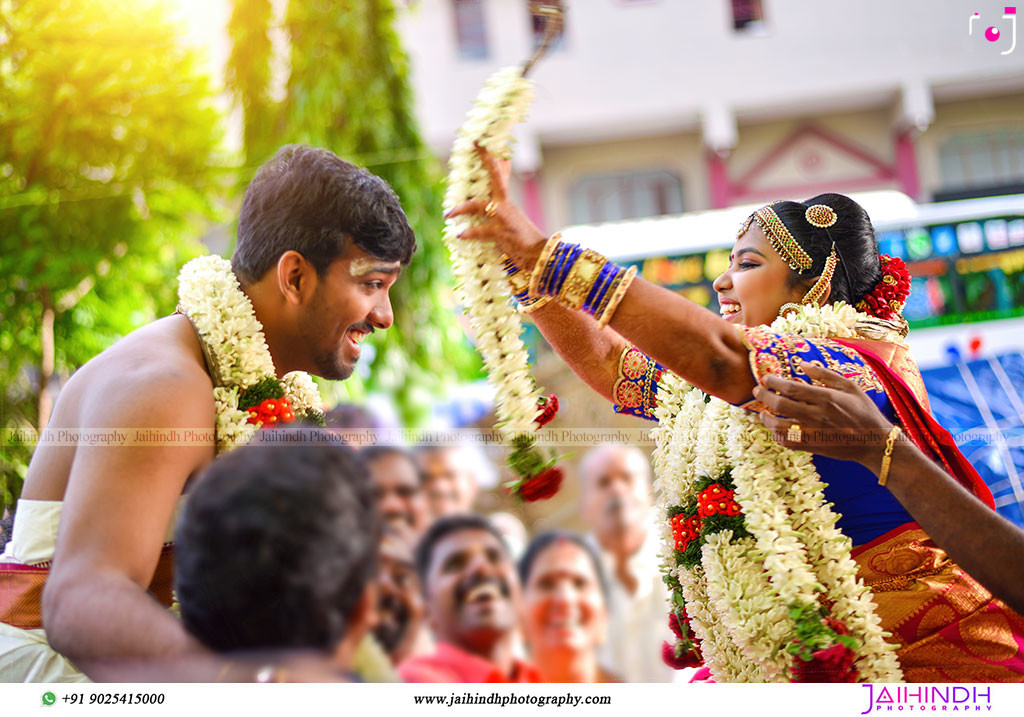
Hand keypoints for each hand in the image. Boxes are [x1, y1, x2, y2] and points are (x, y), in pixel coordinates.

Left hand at [445, 143, 547, 269]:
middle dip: (487, 160)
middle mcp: (506, 207)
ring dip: (462, 208)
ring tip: (448, 214)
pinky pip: (482, 231)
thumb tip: (472, 224)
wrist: (541, 257)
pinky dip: (470, 233)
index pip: (501, 177)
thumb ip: (493, 221)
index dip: (494, 160)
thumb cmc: (524, 245)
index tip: (482, 144)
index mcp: (507, 204)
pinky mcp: (502, 235)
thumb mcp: (509, 228)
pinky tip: (460, 235)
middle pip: (496, 177)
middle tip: (476, 144)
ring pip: (480, 205)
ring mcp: (504, 219)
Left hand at [755, 363, 894, 467]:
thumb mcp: (850, 387)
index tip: (766, 378)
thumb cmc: (864, 411)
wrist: (874, 443)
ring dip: (766, 418)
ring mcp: (814, 433)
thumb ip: (826, 374)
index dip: (774, 382)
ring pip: (780, 426)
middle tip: (757, 391)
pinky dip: (777, 436)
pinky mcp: (813, 447)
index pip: (792, 388)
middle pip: (781, 405)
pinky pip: (787, 443)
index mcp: (827, 398)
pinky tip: (775, 429)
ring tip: (762, 412)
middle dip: (764, 396)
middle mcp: (818, 415)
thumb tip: (803, 364)